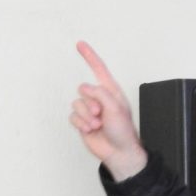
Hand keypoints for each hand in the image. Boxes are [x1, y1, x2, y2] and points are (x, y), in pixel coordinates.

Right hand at [70, 41, 147, 180]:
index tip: (80, 44)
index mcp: (111, 91)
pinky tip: (90, 130)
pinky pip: (72, 116)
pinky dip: (80, 123)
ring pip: (76, 103)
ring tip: (97, 125)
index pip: (99, 69)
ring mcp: (90, 110)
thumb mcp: (116, 108)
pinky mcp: (82, 121)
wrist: (118, 152)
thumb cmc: (123, 131)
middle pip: (83, 89)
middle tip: (101, 115)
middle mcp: (100, 98)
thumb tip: (85, 89)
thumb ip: (100, 94)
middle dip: (90, 103)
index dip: (90, 56)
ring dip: (86, 116)